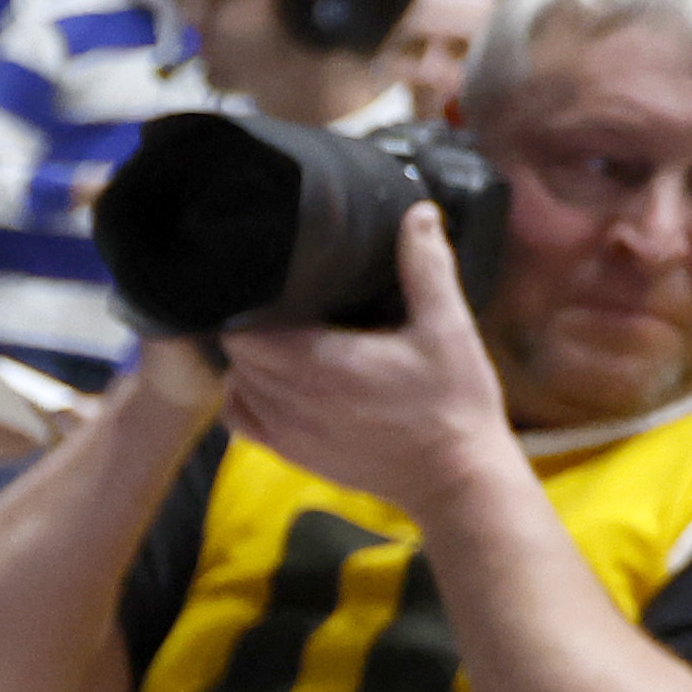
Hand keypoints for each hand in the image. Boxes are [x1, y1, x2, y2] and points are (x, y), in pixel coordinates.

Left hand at [216, 205, 514, 519]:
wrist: (455, 478)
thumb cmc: (454, 403)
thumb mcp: (448, 328)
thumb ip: (426, 268)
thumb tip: (419, 213)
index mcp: (320, 365)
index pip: (242, 331)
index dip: (247, 304)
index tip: (271, 285)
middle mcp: (292, 401)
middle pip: (237, 354)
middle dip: (252, 327)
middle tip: (280, 305)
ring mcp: (287, 433)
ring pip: (236, 385)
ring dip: (251, 362)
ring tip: (282, 339)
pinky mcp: (293, 454)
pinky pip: (242, 421)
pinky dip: (248, 398)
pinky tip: (276, 382)